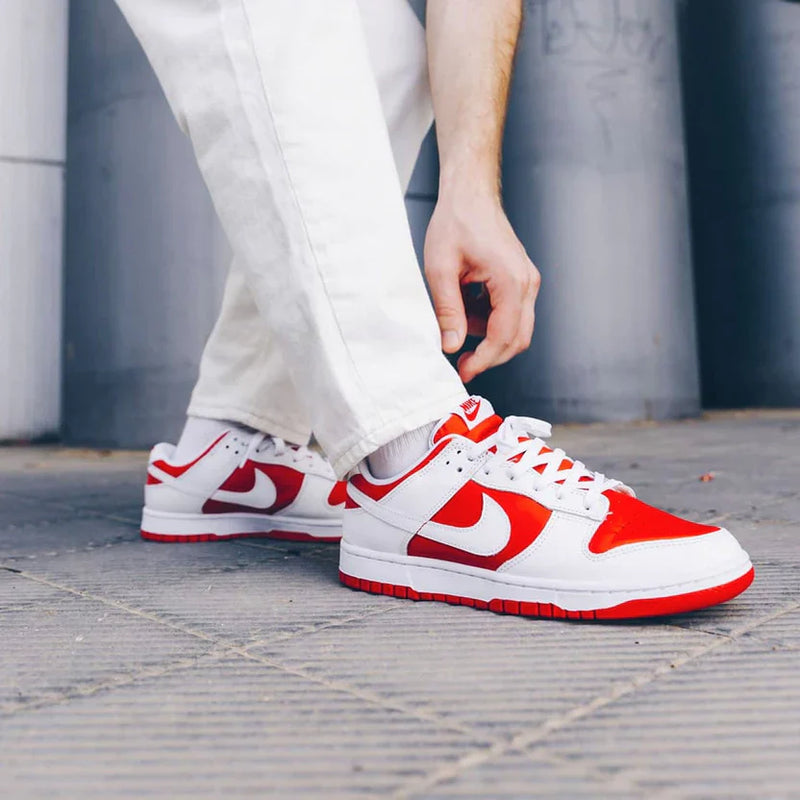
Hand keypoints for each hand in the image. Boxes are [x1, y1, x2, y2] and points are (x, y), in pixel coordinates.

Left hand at [423, 187, 540, 382]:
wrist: (470, 193)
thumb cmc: (457, 222)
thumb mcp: (440, 269)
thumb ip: (448, 311)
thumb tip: (452, 346)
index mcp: (511, 280)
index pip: (504, 335)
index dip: (484, 359)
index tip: (464, 370)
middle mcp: (527, 283)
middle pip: (518, 339)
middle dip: (489, 355)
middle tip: (461, 363)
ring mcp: (527, 281)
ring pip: (515, 328)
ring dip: (486, 334)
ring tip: (456, 313)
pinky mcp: (520, 280)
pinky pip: (510, 313)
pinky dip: (488, 319)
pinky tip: (465, 303)